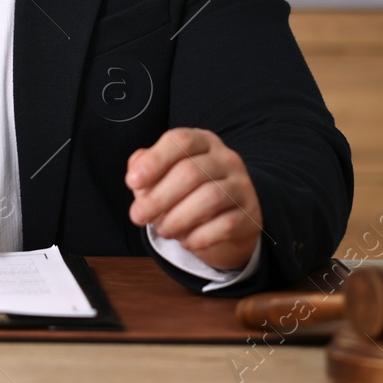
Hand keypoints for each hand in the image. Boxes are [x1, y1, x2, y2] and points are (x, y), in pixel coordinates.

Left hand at [126, 127, 262, 270]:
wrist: (226, 222)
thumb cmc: (186, 194)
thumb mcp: (163, 177)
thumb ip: (145, 170)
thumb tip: (135, 170)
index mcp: (202, 141)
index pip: (181, 140)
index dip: (155, 160)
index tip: (132, 182)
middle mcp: (226, 158)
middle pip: (191, 172)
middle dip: (158, 197)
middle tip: (137, 216)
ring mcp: (242, 185)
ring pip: (210, 198)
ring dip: (178, 218)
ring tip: (162, 231)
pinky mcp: (251, 214)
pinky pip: (226, 224)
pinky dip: (200, 236)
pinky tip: (186, 242)